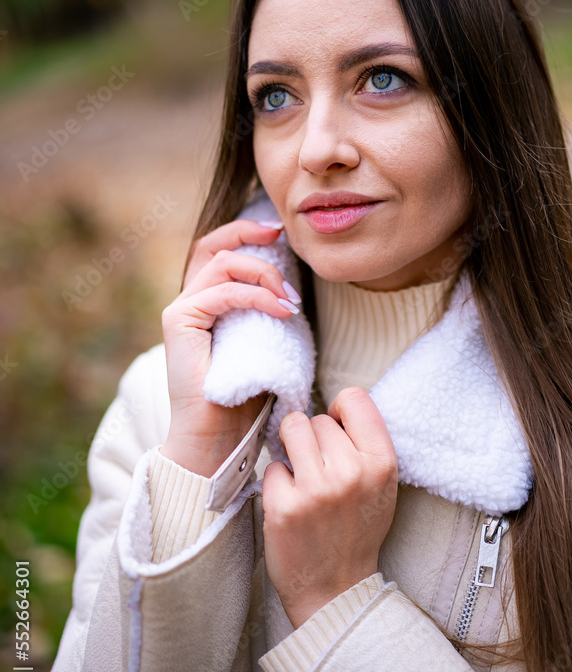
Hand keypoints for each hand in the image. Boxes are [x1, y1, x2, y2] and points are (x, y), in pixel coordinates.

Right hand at [160, 219, 299, 476]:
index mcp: (205, 304)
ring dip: (263, 272)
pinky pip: (223, 293)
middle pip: (212, 245)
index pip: (218, 252)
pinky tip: (282, 310)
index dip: (246, 233)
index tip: (279, 232)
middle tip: (283, 237)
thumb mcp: (263, 343)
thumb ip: (265, 312)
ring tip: (290, 297)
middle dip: (249, 233)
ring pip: (222, 263)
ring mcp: (180, 311)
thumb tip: (293, 287)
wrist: (219, 439)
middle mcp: (188, 302)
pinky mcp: (179, 323)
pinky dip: (256, 295)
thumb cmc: (245, 399)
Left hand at [261, 387, 397, 627]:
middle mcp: (352, 472)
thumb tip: (335, 404)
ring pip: (291, 430)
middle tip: (320, 473)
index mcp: (382, 463)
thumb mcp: (381, 484)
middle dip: (314, 441)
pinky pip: (272, 466)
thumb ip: (366, 444)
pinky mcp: (284, 506)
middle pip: (317, 418)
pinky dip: (277, 482)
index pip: (354, 398)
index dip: (339, 411)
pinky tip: (291, 504)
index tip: (336, 432)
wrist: (336, 590)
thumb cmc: (357, 529)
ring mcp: (317, 489)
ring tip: (303, 479)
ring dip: (291, 451)